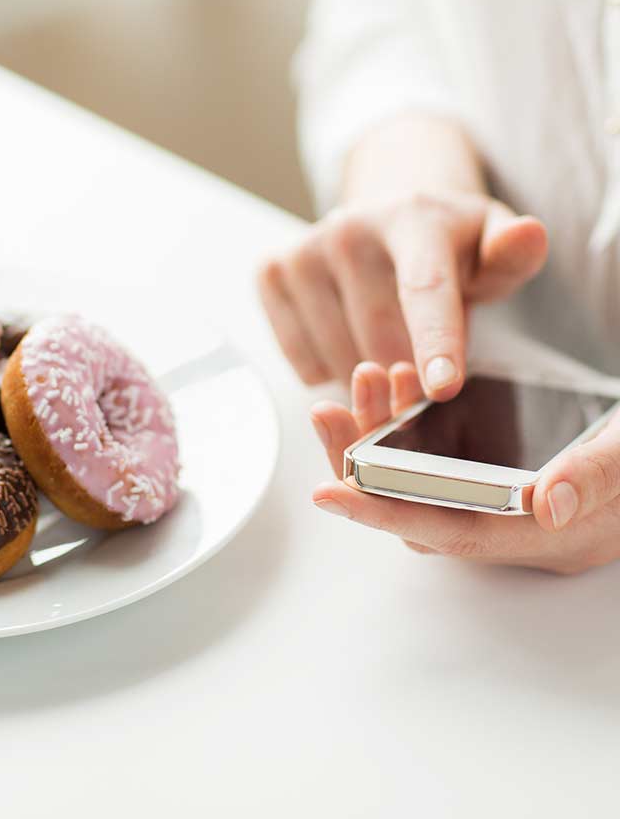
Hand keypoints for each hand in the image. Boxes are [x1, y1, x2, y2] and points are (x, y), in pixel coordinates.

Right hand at [259, 190, 546, 398]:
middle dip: (406, 373)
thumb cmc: (445, 246)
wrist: (385, 215)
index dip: (434, 342)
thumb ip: (512, 254)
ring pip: (338, 356)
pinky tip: (346, 340)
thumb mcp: (490, 246)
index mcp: (413, 218)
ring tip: (385, 348)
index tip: (441, 388)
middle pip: (380, 338)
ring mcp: (304, 249)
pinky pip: (301, 358)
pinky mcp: (272, 272)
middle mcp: (350, 228)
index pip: (424, 289)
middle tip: (423, 372)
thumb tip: (530, 235)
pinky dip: (327, 368)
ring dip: (366, 376)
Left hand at [311, 362, 619, 574]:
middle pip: (420, 510)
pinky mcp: (506, 474)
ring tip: (363, 381)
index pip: (452, 533)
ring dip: (385, 435)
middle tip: (327, 414)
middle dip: (364, 465)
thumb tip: (547, 504)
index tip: (330, 492)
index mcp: (550, 538)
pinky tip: (401, 383)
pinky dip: (414, 424)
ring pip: (425, 482)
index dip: (387, 514)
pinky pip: (444, 459)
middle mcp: (520, 530)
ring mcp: (512, 503)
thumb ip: (597, 476)